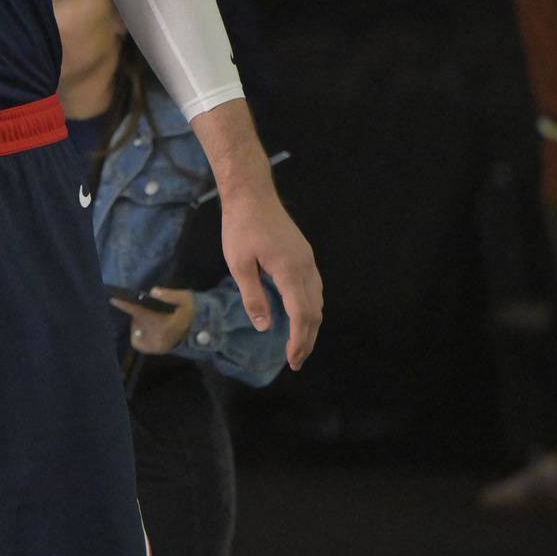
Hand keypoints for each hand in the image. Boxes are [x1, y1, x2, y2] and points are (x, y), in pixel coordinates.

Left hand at [110, 287, 194, 353]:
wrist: (201, 329)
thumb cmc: (191, 312)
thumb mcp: (185, 299)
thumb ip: (170, 295)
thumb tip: (153, 291)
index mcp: (163, 323)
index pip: (139, 313)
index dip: (125, 305)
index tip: (112, 298)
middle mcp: (157, 337)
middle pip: (135, 323)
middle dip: (137, 315)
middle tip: (144, 308)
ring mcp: (156, 346)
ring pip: (136, 334)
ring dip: (138, 324)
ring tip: (149, 318)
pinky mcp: (156, 351)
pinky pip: (139, 343)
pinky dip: (139, 335)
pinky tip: (148, 327)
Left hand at [221, 182, 322, 369]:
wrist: (252, 194)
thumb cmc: (240, 227)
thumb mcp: (239, 264)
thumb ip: (253, 296)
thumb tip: (264, 326)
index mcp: (290, 271)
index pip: (301, 315)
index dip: (298, 341)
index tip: (292, 360)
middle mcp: (305, 267)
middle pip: (314, 312)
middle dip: (307, 339)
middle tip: (296, 361)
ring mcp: (308, 260)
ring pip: (317, 300)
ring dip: (310, 325)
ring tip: (299, 343)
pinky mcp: (304, 255)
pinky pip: (314, 288)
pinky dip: (310, 308)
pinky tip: (299, 315)